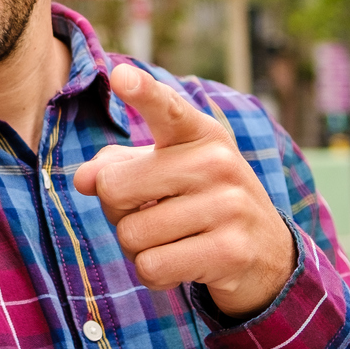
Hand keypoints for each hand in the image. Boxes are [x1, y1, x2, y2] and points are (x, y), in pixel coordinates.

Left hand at [73, 64, 296, 317]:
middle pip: (114, 189)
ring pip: (131, 235)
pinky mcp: (231, 251)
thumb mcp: (162, 172)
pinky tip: (183, 262)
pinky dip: (154, 273)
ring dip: (137, 248)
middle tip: (152, 213)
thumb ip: (116, 168)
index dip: (142, 92)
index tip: (121, 75)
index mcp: (198, 132)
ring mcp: (229, 206)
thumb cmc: (197, 201)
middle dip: (117, 211)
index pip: (165, 107)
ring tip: (172, 239)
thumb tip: (83, 179)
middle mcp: (217, 162)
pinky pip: (152, 267)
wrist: (266, 251)